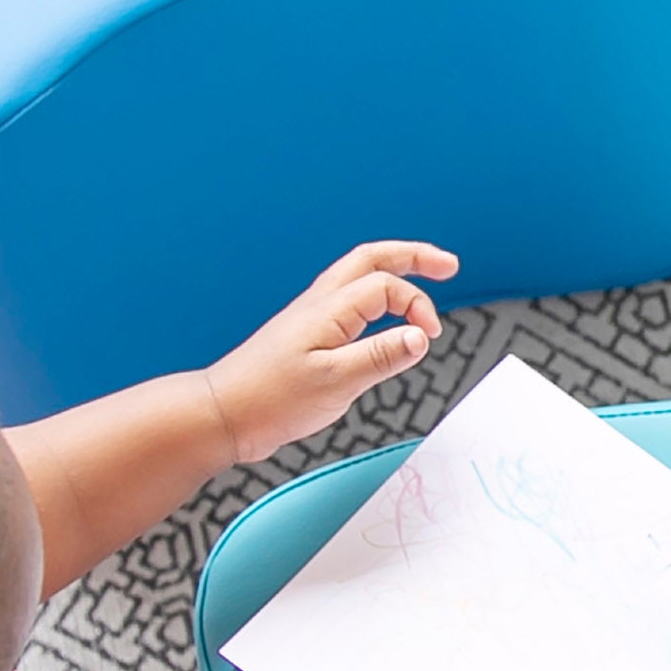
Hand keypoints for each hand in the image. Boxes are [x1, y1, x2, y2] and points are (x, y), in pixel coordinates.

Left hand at [207, 239, 458, 462]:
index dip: (417, 306)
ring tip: (422, 277)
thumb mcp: (335, 383)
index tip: (430, 337)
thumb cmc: (269, 399)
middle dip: (413, 256)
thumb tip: (420, 337)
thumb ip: (381, 357)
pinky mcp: (306, 336)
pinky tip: (381, 315)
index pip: (387, 287)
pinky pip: (347, 300)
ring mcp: (311, 318)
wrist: (225, 414)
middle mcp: (320, 305)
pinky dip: (374, 296)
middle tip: (446, 265)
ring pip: (357, 276)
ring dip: (393, 270)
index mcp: (329, 310)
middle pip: (371, 259)